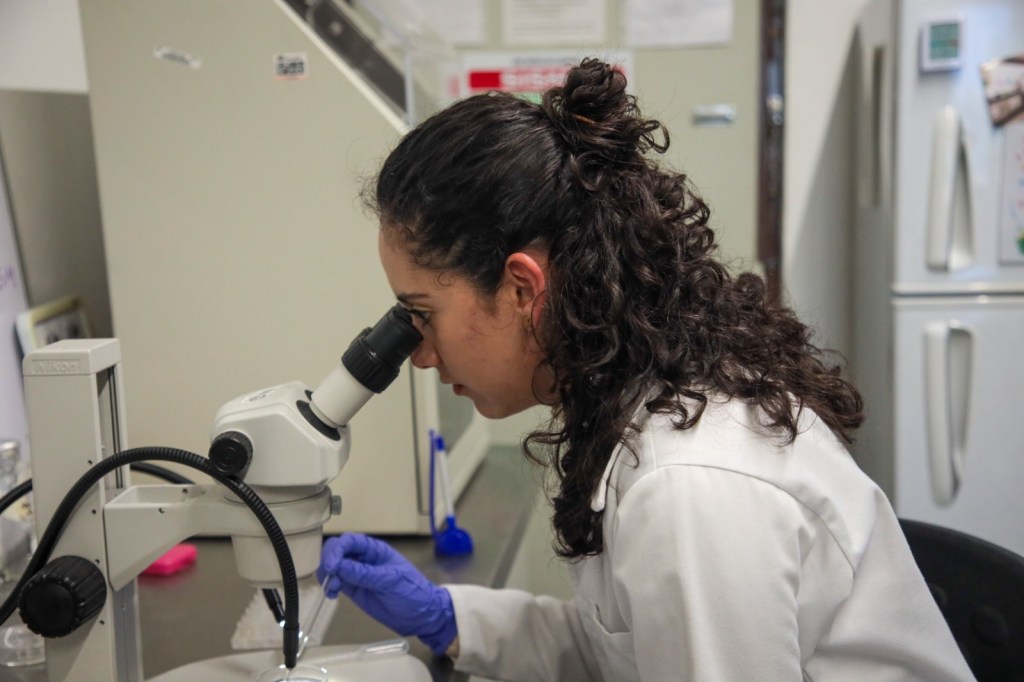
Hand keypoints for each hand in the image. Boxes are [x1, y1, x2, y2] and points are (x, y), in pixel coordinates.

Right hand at [318, 533, 456, 655]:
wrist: (421, 616)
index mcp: (375, 550)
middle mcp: (364, 559)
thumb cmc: (413, 593)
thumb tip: (340, 566)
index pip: (350, 541)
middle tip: (329, 577)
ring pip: (333, 566)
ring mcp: (357, 574)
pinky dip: (329, 584)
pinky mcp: (354, 589)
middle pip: (338, 550)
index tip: (332, 566)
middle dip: (329, 560)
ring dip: (327, 574)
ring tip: (332, 589)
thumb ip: (366, 574)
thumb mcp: (391, 582)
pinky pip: (336, 581)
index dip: (337, 549)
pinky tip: (332, 593)